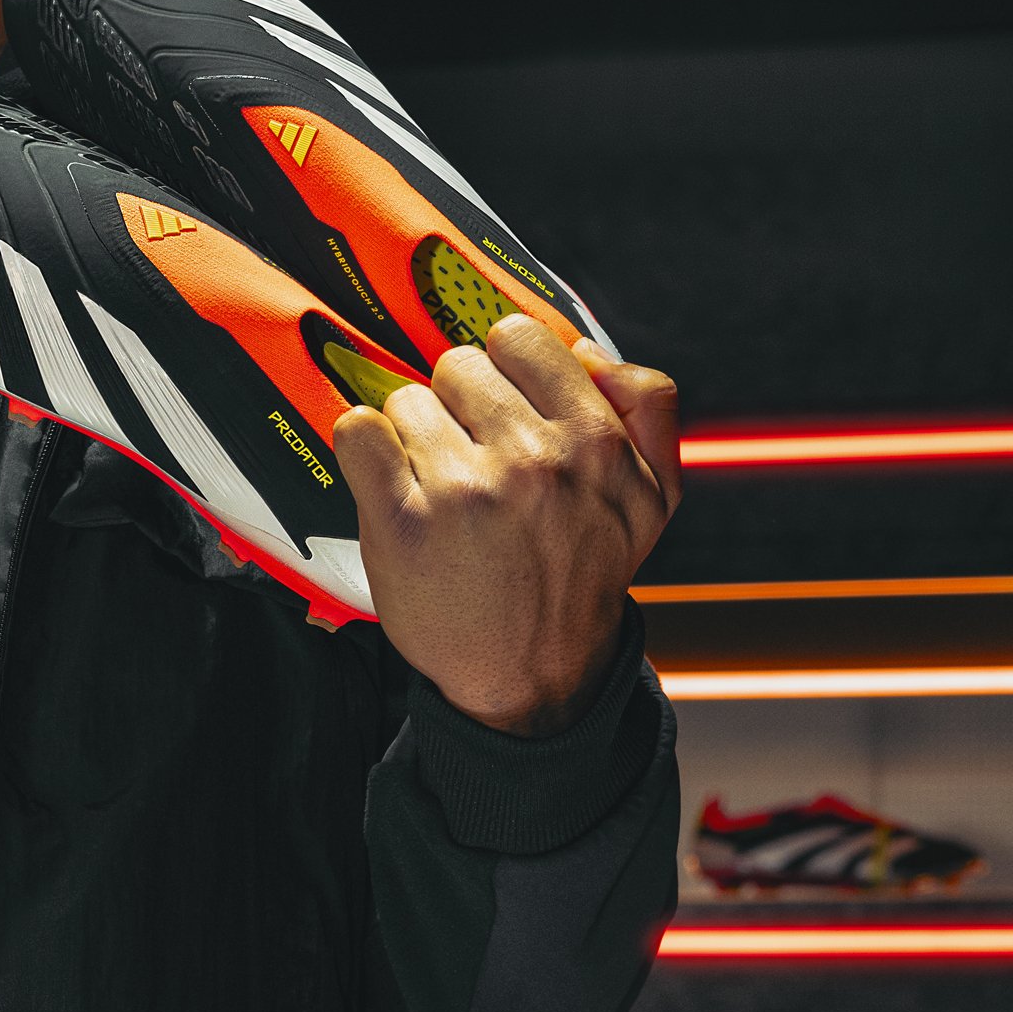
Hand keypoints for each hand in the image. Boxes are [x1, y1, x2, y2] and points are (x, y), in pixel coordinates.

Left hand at [333, 321, 680, 732]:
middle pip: (458, 366)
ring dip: (415, 438)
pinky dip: (365, 450)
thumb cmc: (582, 576)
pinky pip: (358, 430)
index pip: (520, 338)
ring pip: (408, 400)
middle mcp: (531, 462)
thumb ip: (648, 408)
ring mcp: (462, 489)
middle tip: (473, 459)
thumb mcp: (654, 494)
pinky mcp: (401, 521)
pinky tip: (393, 485)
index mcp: (594, 443)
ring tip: (442, 489)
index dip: (504, 369)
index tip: (501, 407)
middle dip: (459, 407)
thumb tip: (588, 348)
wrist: (534, 673)